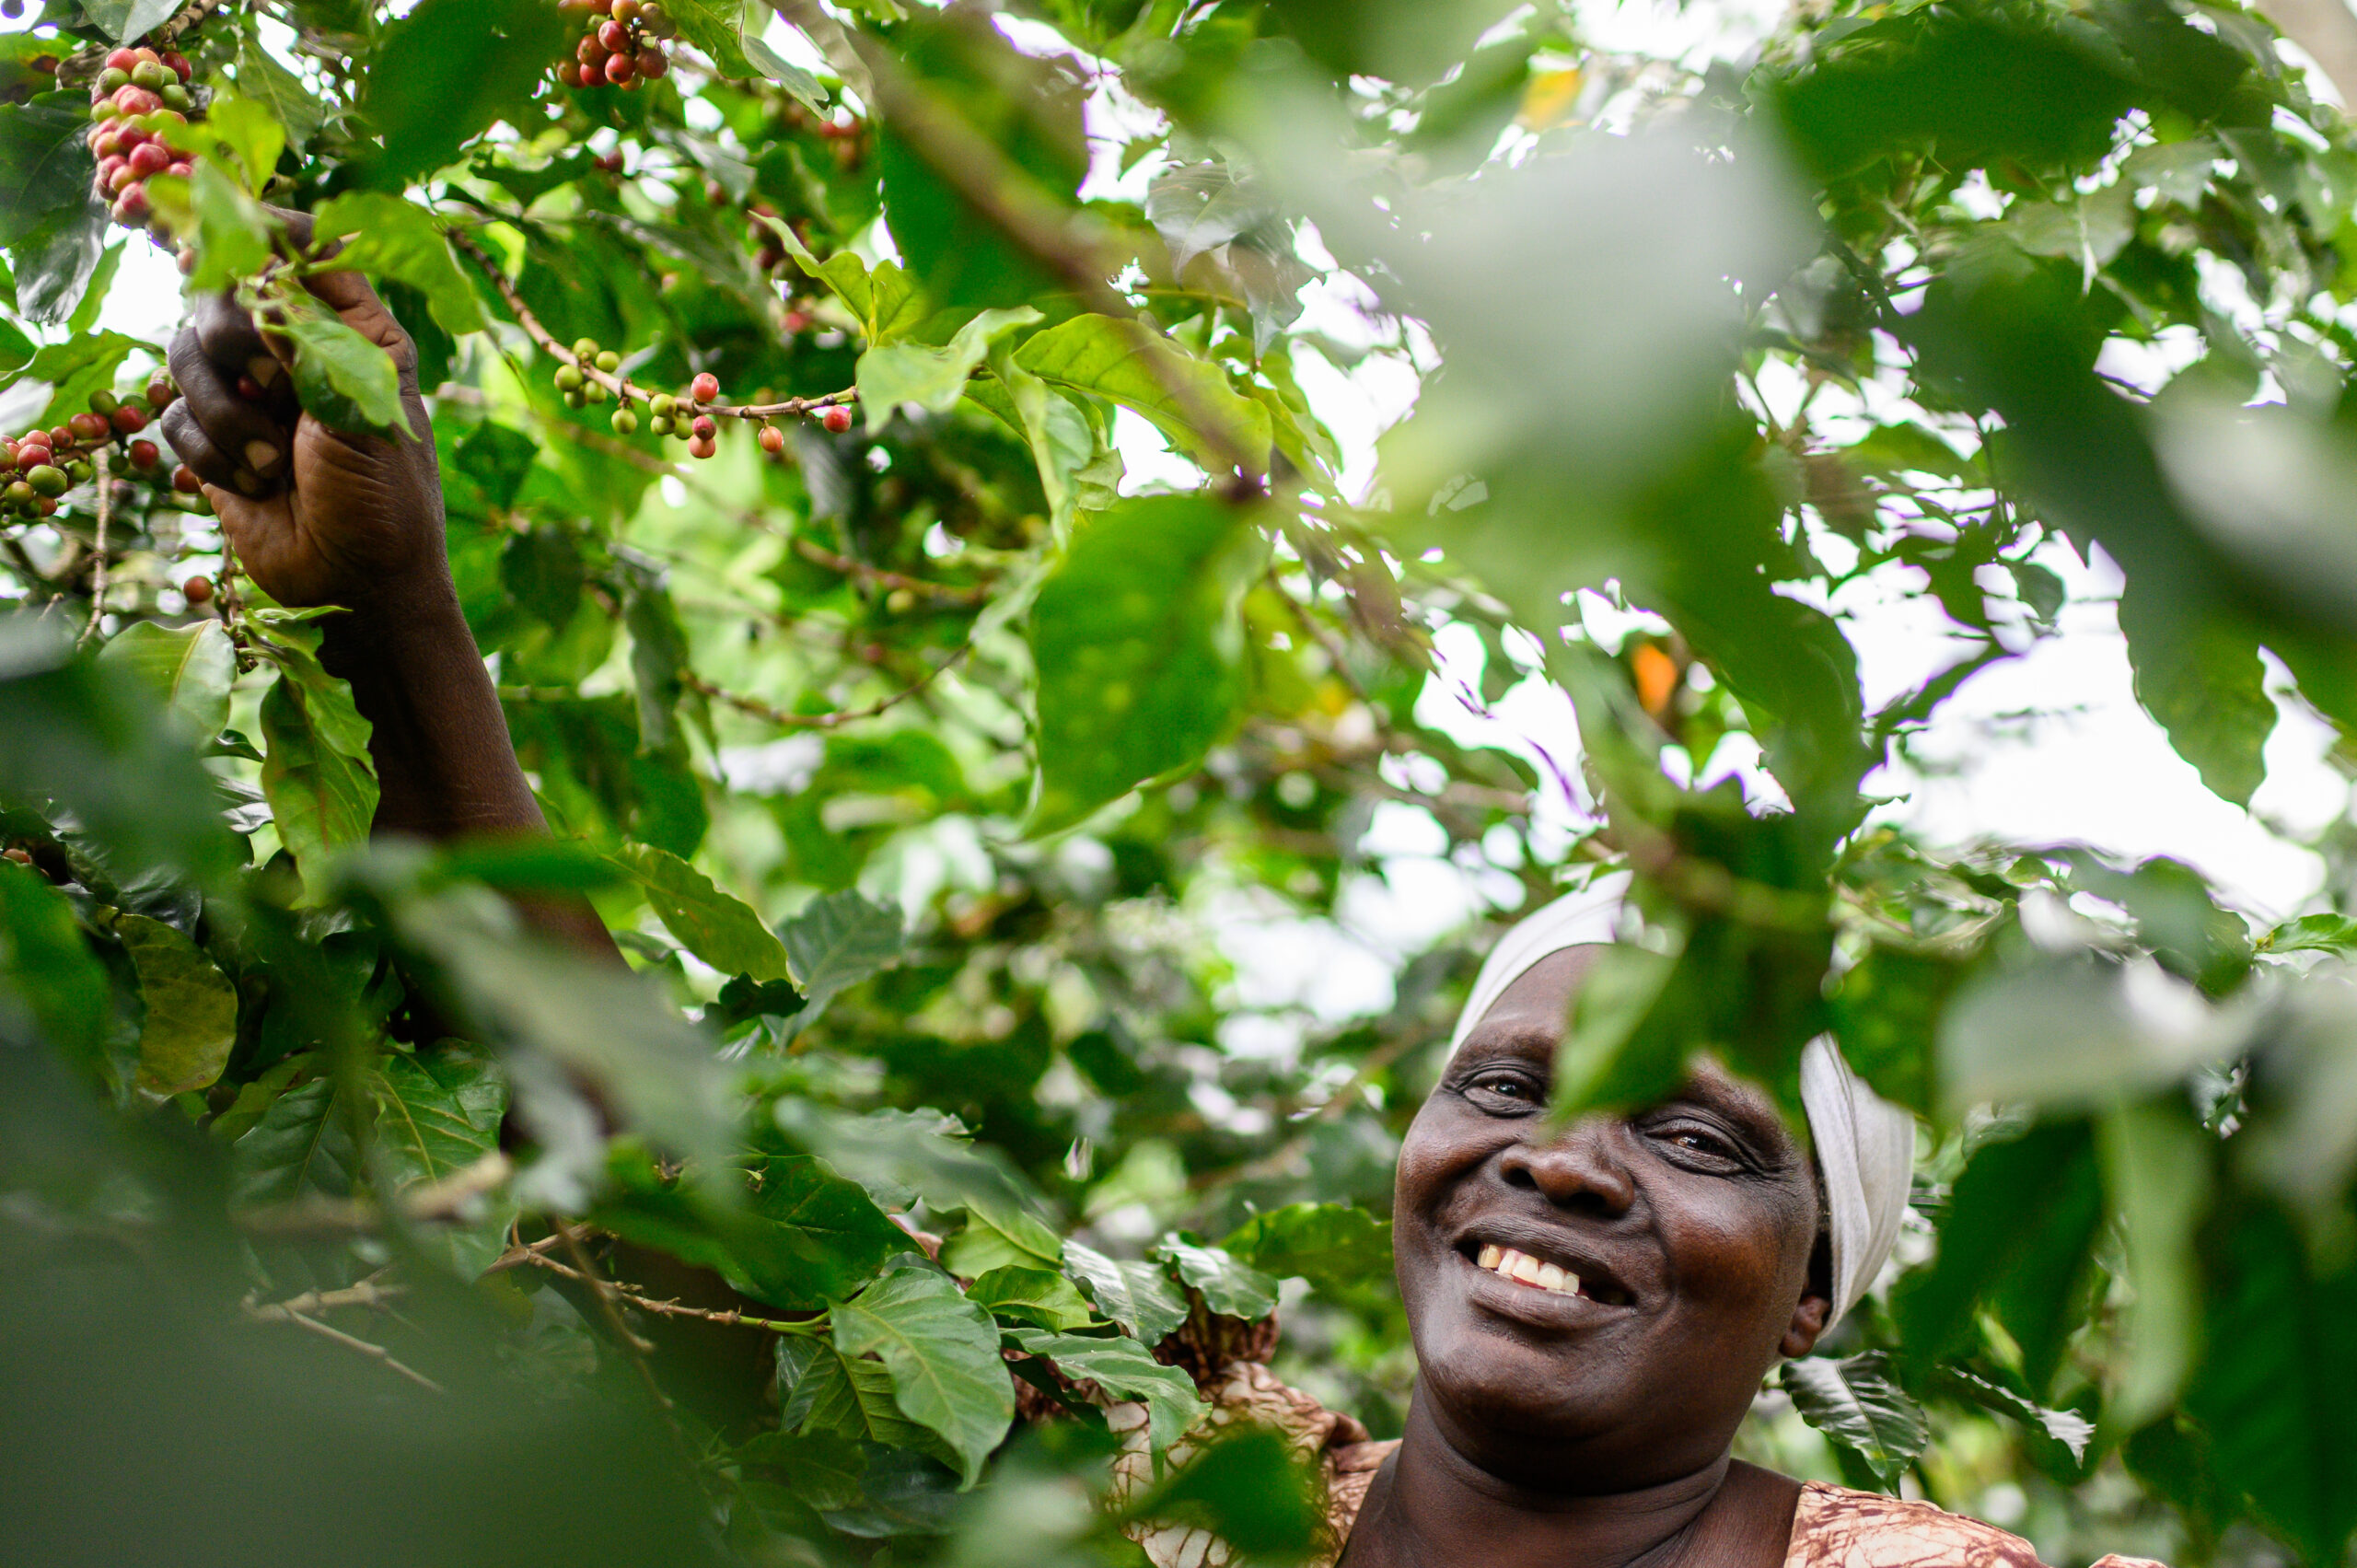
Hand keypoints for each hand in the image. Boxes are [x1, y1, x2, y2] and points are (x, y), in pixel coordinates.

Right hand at [160, 260, 444, 611]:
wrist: (359, 584)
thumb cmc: (385, 500)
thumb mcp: (360, 413)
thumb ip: (311, 343)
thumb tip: (258, 277)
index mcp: (354, 332)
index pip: (306, 251)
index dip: (266, 232)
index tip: (240, 238)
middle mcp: (295, 350)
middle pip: (222, 291)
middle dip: (233, 337)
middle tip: (271, 386)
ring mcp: (250, 393)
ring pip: (186, 353)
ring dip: (225, 414)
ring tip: (274, 463)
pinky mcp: (215, 437)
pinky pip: (174, 414)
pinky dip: (209, 452)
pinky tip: (254, 486)